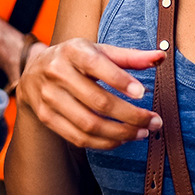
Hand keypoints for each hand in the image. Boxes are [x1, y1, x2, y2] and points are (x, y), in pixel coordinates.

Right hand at [18, 38, 164, 149]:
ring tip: (142, 132)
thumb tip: (160, 58)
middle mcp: (57, 73)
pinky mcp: (47, 118)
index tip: (143, 93)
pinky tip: (121, 139)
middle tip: (154, 121)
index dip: (121, 81)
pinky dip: (103, 143)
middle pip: (98, 101)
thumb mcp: (99, 51)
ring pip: (89, 124)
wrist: (35, 71)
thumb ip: (130, 57)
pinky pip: (78, 138)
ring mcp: (49, 97)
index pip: (98, 66)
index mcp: (73, 51)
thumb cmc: (76, 59)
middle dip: (131, 115)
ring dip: (120, 133)